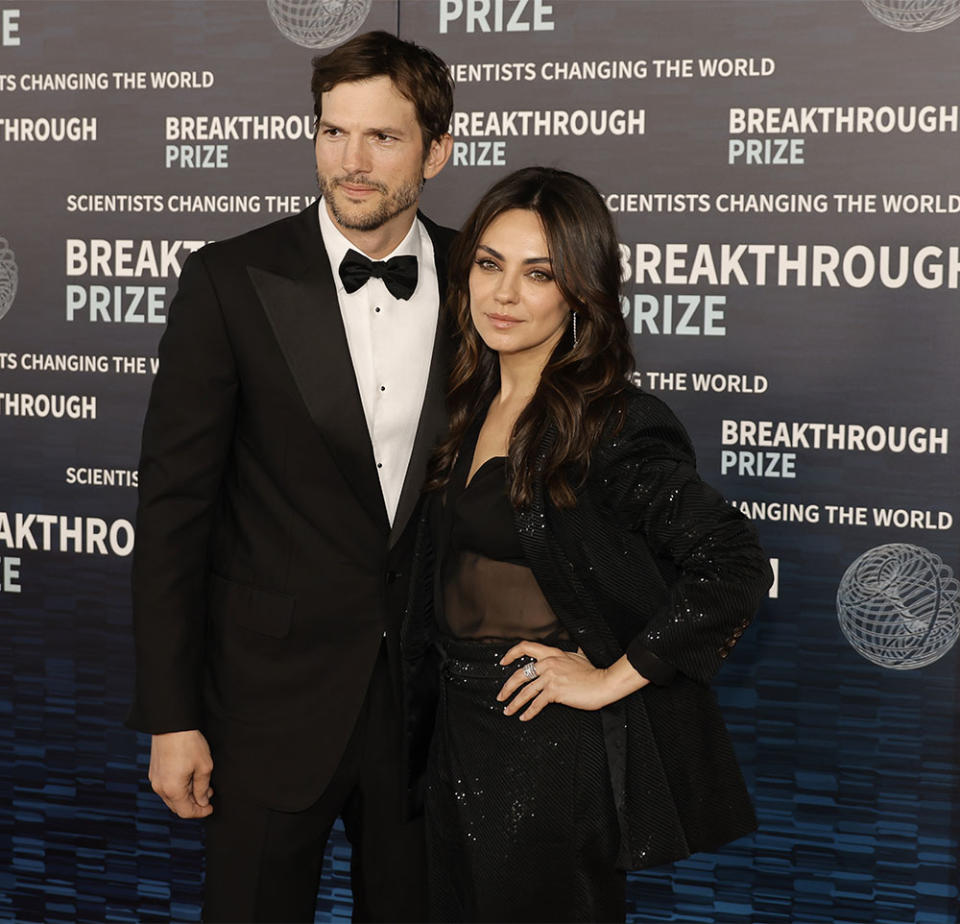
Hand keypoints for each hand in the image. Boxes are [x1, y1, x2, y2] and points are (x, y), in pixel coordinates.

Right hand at [148, 729, 213, 818]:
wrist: (171, 724)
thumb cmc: (189, 743)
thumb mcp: (204, 766)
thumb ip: (203, 788)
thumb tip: (203, 801)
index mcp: (173, 789)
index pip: (186, 812)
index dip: (200, 812)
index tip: (210, 808)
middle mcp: (160, 788)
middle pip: (177, 807)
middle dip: (193, 805)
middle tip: (208, 795)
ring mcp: (155, 779)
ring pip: (171, 797)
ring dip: (186, 796)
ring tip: (202, 785)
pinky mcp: (154, 771)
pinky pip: (166, 787)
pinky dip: (178, 788)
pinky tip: (190, 778)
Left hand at [498, 641, 646, 720]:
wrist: (603, 683)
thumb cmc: (593, 673)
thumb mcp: (579, 656)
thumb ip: (572, 653)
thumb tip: (576, 649)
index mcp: (552, 653)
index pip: (526, 647)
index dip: (511, 654)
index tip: (503, 662)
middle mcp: (548, 663)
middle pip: (520, 674)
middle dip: (507, 687)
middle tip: (501, 696)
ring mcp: (551, 677)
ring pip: (525, 691)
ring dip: (514, 703)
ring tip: (508, 710)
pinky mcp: (555, 691)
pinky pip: (537, 703)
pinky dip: (528, 712)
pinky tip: (524, 717)